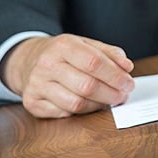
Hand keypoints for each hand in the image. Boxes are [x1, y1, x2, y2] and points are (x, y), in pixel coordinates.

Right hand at [1, 34, 134, 117]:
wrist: (29, 59)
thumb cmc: (65, 54)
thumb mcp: (86, 44)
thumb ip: (110, 53)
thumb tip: (127, 68)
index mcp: (63, 45)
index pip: (93, 62)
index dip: (115, 75)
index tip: (128, 83)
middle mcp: (47, 64)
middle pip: (86, 86)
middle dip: (110, 94)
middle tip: (122, 96)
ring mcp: (37, 84)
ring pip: (75, 103)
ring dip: (98, 105)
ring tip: (108, 101)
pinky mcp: (32, 102)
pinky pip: (63, 113)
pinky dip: (81, 112)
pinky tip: (88, 105)